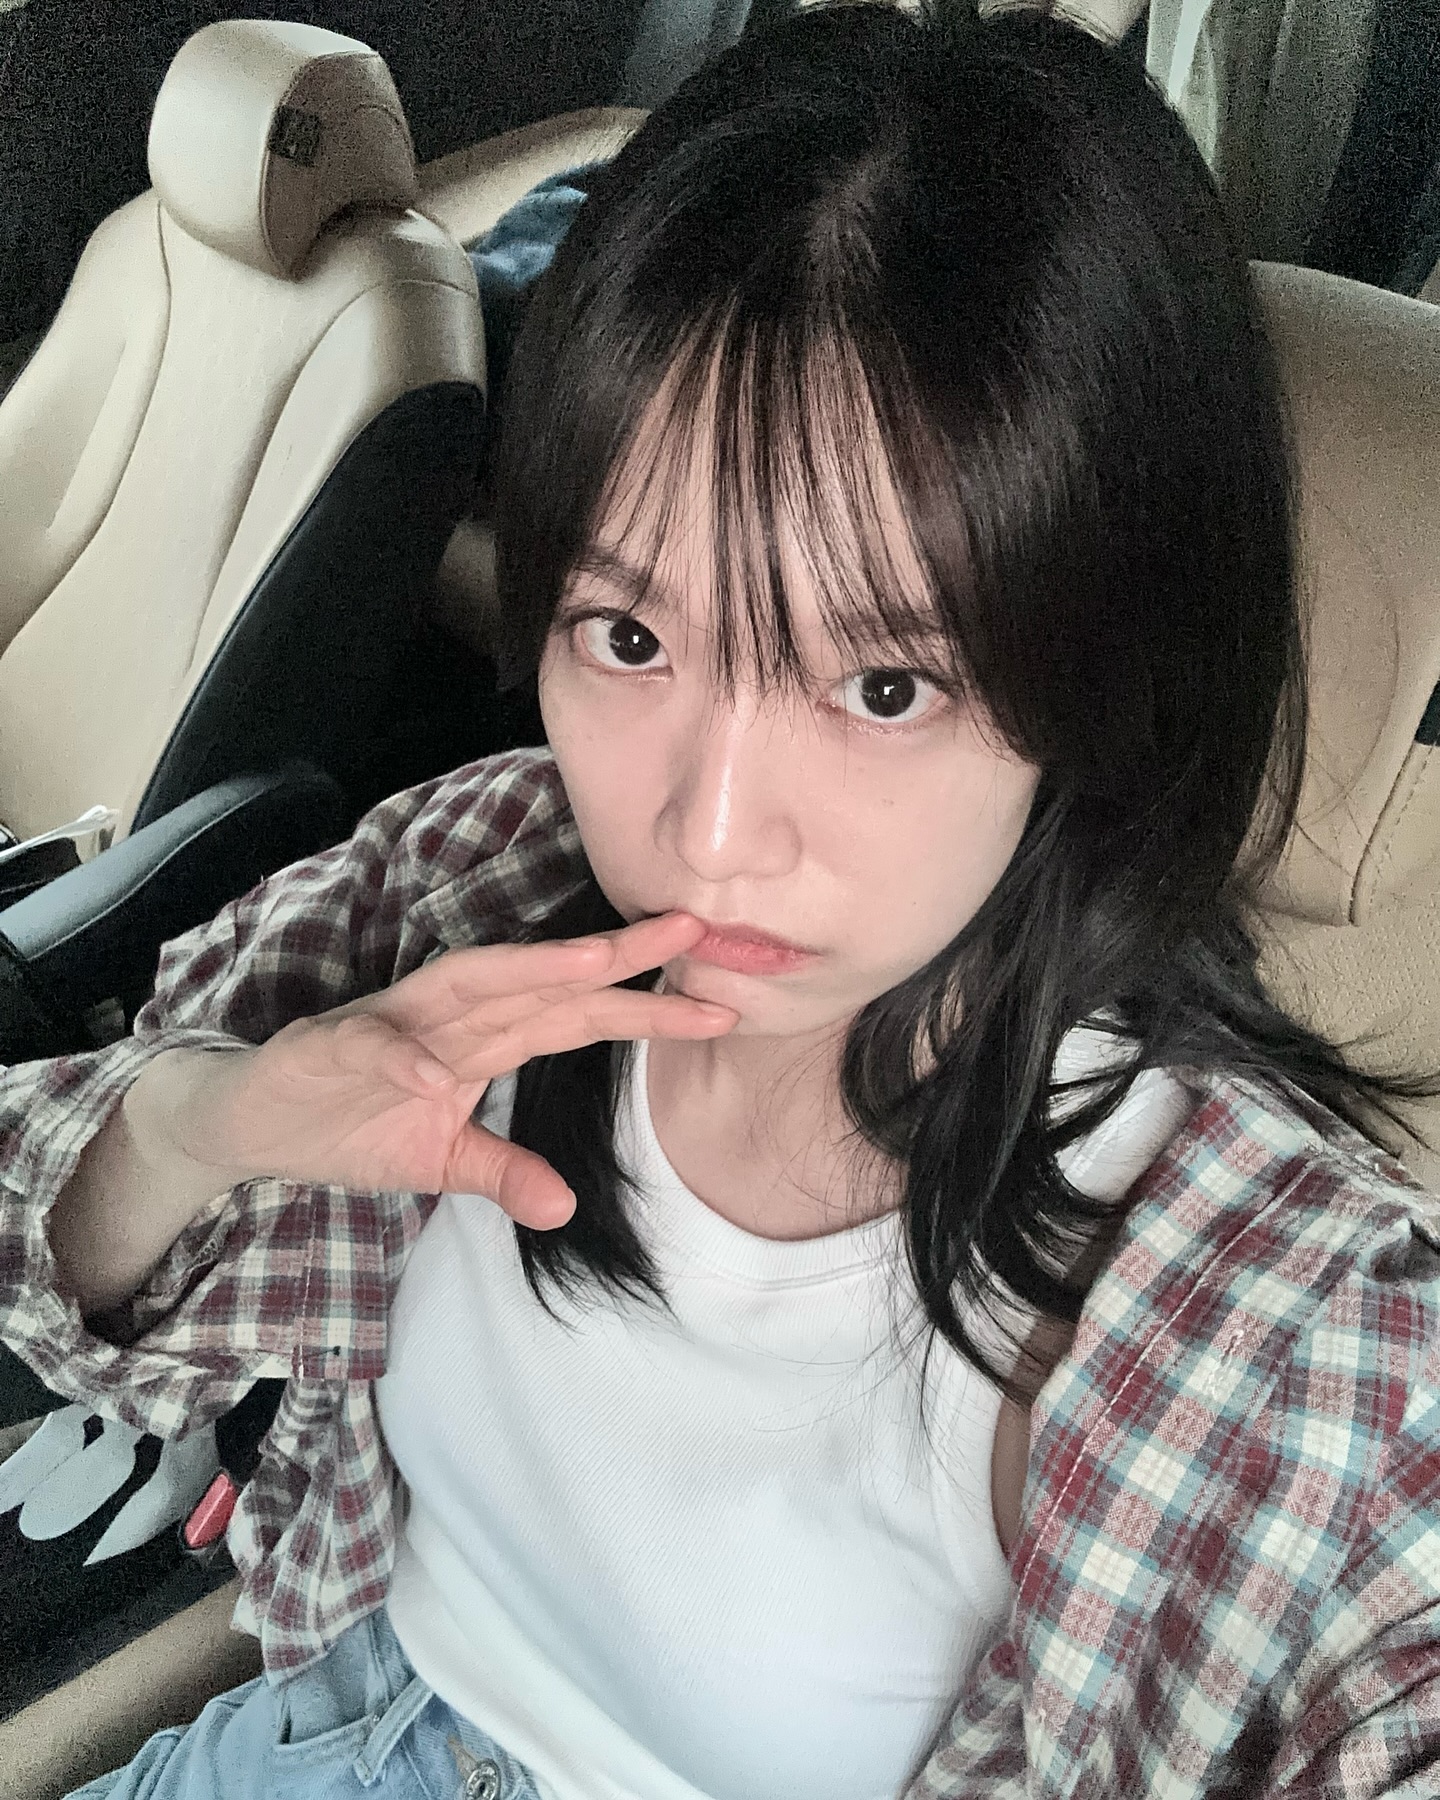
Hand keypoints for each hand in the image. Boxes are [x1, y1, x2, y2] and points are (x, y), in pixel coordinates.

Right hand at [177, 913, 735, 1227]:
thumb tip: (566, 1206)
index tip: (721, 1006)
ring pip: (472, 985)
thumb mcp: (439, 1165)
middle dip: (619, 958)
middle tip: (691, 930)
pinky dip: (400, 1056)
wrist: (255, 1124)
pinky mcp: (333, 1045)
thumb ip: (503, 1174)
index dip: (648, 1009)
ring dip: (532, 971)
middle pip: (546, 981)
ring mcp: (395, 1023)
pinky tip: (430, 1073)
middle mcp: (452, 1016)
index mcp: (485, 1039)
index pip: (581, 1017)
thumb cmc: (352, 1125)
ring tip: (595, 963)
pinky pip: (373, 1047)